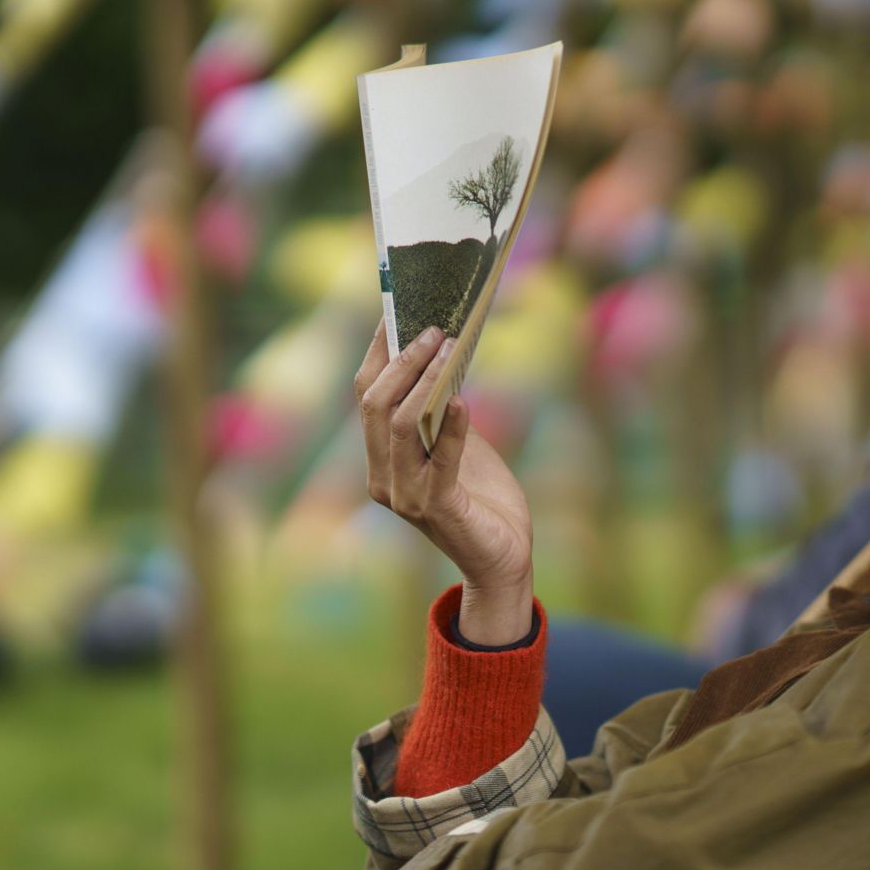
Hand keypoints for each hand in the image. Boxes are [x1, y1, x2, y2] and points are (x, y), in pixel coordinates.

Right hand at [356, 322, 533, 644]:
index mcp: (380, 458)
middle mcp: (382, 477)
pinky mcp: (437, 509)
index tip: (393, 311)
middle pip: (375, 404)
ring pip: (399, 425)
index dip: (377, 351)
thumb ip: (442, 409)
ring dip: (427, 382)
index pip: (366, 395)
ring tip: (452, 350)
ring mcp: (405, 496)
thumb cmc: (482, 497)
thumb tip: (444, 351)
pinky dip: (453, 427)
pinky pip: (439, 460)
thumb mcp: (457, 443)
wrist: (503, 558)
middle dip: (403, 360)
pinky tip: (465, 400)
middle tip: (434, 328)